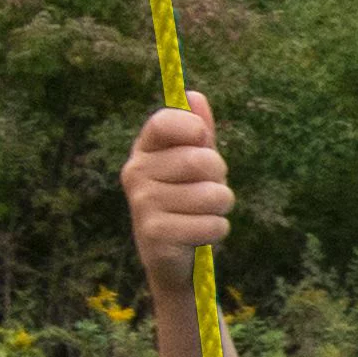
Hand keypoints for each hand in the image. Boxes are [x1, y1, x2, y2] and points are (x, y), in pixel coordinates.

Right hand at [123, 93, 234, 294]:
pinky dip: (217, 230)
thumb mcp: (194, 166)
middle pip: (200, 160)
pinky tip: (199, 235)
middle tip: (209, 190)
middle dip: (219, 177)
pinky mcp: (155, 235)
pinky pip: (213, 224)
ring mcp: (142, 204)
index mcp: (144, 150)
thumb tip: (195, 96)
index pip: (166, 122)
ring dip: (221, 207)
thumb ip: (198, 133)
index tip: (202, 140)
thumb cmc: (188, 204)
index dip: (194, 129)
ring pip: (213, 195)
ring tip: (204, 213)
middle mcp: (136, 173)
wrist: (173, 260)